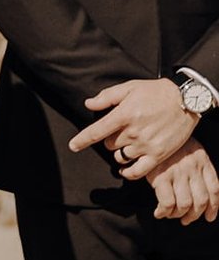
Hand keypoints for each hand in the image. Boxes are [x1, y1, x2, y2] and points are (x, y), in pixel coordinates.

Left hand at [68, 78, 196, 176]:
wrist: (185, 100)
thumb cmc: (155, 92)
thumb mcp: (129, 88)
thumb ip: (107, 97)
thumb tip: (88, 104)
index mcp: (124, 115)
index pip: (96, 131)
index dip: (82, 140)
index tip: (73, 146)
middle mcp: (133, 132)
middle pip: (109, 144)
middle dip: (109, 138)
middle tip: (120, 130)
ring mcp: (146, 146)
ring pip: (121, 156)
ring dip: (120, 151)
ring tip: (128, 142)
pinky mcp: (158, 155)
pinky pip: (137, 171)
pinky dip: (128, 172)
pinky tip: (125, 168)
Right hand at [147, 139, 218, 224]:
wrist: (149, 126)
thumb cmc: (167, 140)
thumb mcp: (188, 147)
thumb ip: (197, 166)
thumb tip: (204, 192)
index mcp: (202, 160)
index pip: (214, 189)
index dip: (214, 207)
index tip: (209, 217)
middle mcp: (192, 167)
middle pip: (201, 201)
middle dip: (194, 215)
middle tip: (186, 220)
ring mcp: (177, 172)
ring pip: (185, 205)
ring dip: (178, 215)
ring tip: (171, 214)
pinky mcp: (160, 176)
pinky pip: (167, 203)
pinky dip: (164, 212)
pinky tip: (159, 212)